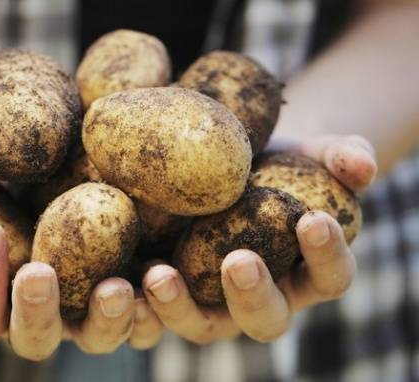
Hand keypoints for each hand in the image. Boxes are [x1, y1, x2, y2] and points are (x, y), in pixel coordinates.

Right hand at [0, 184, 162, 359]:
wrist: (39, 173)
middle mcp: (39, 318)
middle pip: (34, 339)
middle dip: (35, 312)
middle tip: (39, 272)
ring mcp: (85, 313)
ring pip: (95, 340)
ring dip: (106, 321)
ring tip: (116, 287)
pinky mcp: (128, 297)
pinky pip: (143, 320)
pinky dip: (155, 309)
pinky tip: (159, 276)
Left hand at [142, 134, 376, 342]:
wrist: (232, 164)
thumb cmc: (281, 163)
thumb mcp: (314, 153)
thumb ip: (345, 156)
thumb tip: (359, 164)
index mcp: (305, 272)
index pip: (330, 276)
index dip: (326, 254)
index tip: (313, 218)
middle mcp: (262, 298)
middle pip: (265, 319)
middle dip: (253, 294)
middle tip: (239, 260)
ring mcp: (212, 301)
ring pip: (201, 324)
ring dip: (179, 307)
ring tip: (158, 275)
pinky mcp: (170, 290)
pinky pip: (154, 311)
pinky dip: (138, 303)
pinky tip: (120, 278)